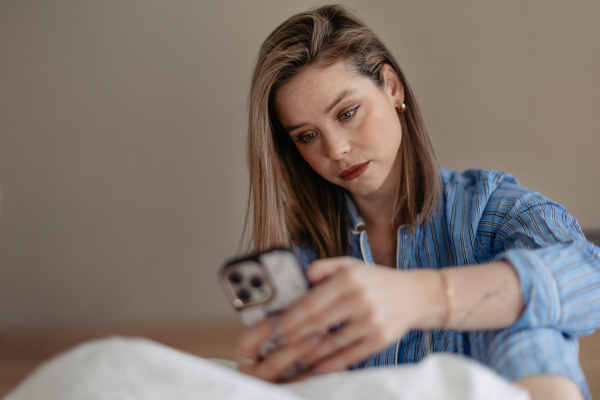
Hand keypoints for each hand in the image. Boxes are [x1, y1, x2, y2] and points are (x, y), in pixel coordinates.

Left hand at [237, 256, 442, 380]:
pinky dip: (328, 364)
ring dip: (306, 354)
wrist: (417, 295)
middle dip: (291, 337)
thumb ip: (325, 267)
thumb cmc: (377, 280)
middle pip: (317, 323)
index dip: (289, 316)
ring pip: (331, 343)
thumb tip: (303, 276)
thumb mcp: (351, 264)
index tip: (271, 326)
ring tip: (287, 360)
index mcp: (350, 278)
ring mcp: (371, 322)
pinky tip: (313, 367)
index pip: (312, 301)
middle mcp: (360, 299)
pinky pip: (348, 356)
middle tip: (272, 345)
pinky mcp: (380, 341)